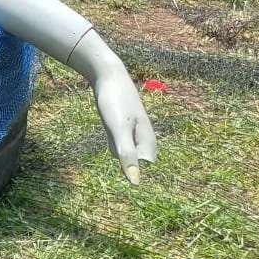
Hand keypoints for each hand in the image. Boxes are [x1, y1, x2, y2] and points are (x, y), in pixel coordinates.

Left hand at [90, 69, 157, 183]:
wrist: (108, 74)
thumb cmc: (114, 100)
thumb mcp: (117, 128)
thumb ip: (126, 153)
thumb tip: (135, 184)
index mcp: (150, 143)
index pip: (140, 172)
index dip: (129, 167)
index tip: (122, 146)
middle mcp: (146, 140)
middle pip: (130, 164)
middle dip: (121, 158)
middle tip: (115, 128)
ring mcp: (135, 134)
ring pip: (122, 154)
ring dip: (116, 148)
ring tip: (112, 123)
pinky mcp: (126, 129)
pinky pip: (118, 145)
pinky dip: (113, 141)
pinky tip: (110, 124)